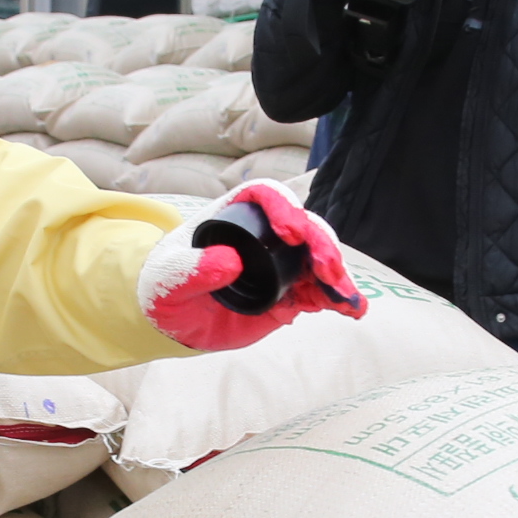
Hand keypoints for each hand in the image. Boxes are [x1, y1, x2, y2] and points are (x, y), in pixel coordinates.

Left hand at [137, 181, 369, 354]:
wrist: (174, 321)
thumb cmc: (164, 287)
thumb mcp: (169, 279)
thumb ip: (193, 271)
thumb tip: (230, 261)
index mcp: (234, 215)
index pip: (266, 196)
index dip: (284, 208)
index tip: (290, 233)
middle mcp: (265, 234)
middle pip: (304, 225)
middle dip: (322, 245)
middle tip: (328, 271)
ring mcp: (281, 263)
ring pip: (320, 258)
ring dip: (337, 275)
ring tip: (345, 298)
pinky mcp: (291, 291)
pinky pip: (320, 291)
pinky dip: (339, 299)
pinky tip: (354, 310)